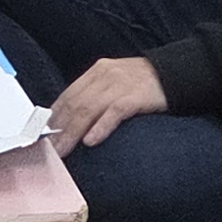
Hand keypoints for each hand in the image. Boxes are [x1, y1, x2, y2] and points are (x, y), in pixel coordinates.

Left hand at [48, 56, 167, 153]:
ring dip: (73, 132)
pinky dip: (101, 127)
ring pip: (89, 109)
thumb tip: (74, 121)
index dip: (54, 116)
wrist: (178, 74)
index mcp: (98, 72)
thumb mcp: (117, 83)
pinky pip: (114, 112)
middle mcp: (106, 75)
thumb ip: (97, 96)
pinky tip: (91, 141)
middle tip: (50, 149)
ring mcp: (121, 84)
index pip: (69, 95)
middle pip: (75, 103)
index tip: (43, 135)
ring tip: (63, 150)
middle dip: (60, 129)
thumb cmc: (145, 85)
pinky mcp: (136, 96)